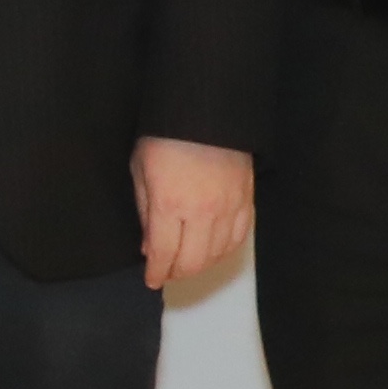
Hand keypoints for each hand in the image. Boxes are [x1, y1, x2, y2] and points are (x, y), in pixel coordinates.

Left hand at [135, 135, 252, 295]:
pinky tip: (214, 250)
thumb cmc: (165, 136)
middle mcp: (202, 212)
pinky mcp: (246, 200)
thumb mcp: (141, 169)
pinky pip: (239, 238)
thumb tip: (150, 246)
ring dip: (201, 265)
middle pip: (193, 262)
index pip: (164, 254)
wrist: (206, 109)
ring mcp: (228, 208)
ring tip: (188, 262)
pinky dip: (225, 251)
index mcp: (170, 204)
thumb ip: (144, 211)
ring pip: (218, 254)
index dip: (157, 272)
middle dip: (177, 273)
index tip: (152, 280)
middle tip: (168, 272)